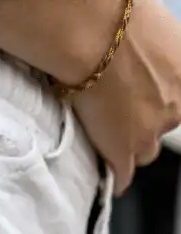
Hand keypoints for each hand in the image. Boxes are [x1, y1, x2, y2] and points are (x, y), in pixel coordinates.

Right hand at [72, 0, 180, 193]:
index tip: (150, 104)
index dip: (162, 103)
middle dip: (149, 123)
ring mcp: (149, 134)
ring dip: (132, 145)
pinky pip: (123, 175)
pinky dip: (118, 178)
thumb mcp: (160, 30)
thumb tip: (150, 61)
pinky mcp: (122, 152)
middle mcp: (177, 109)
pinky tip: (113, 179)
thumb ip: (162, 54)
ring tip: (112, 137)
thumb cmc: (121, 20)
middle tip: (126, 112)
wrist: (95, 37)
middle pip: (164, 128)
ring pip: (145, 151)